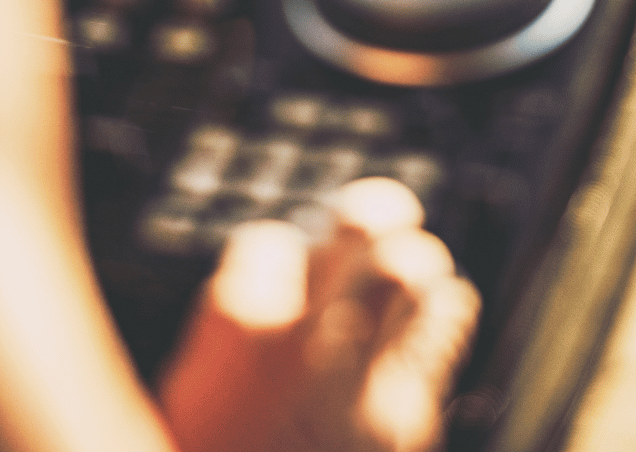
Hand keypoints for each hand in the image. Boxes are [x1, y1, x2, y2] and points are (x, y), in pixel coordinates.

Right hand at [159, 178, 480, 451]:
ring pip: (418, 269)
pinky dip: (437, 316)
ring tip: (394, 289)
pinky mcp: (408, 416)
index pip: (268, 242)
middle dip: (371, 219)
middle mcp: (305, 348)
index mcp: (234, 337)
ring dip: (410, 270)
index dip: (272, 260)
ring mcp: (366, 382)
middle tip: (369, 230)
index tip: (274, 285)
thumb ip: (238, 334)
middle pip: (368, 232)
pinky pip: (446, 319)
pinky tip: (417, 328)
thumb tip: (290, 261)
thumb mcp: (190, 401)